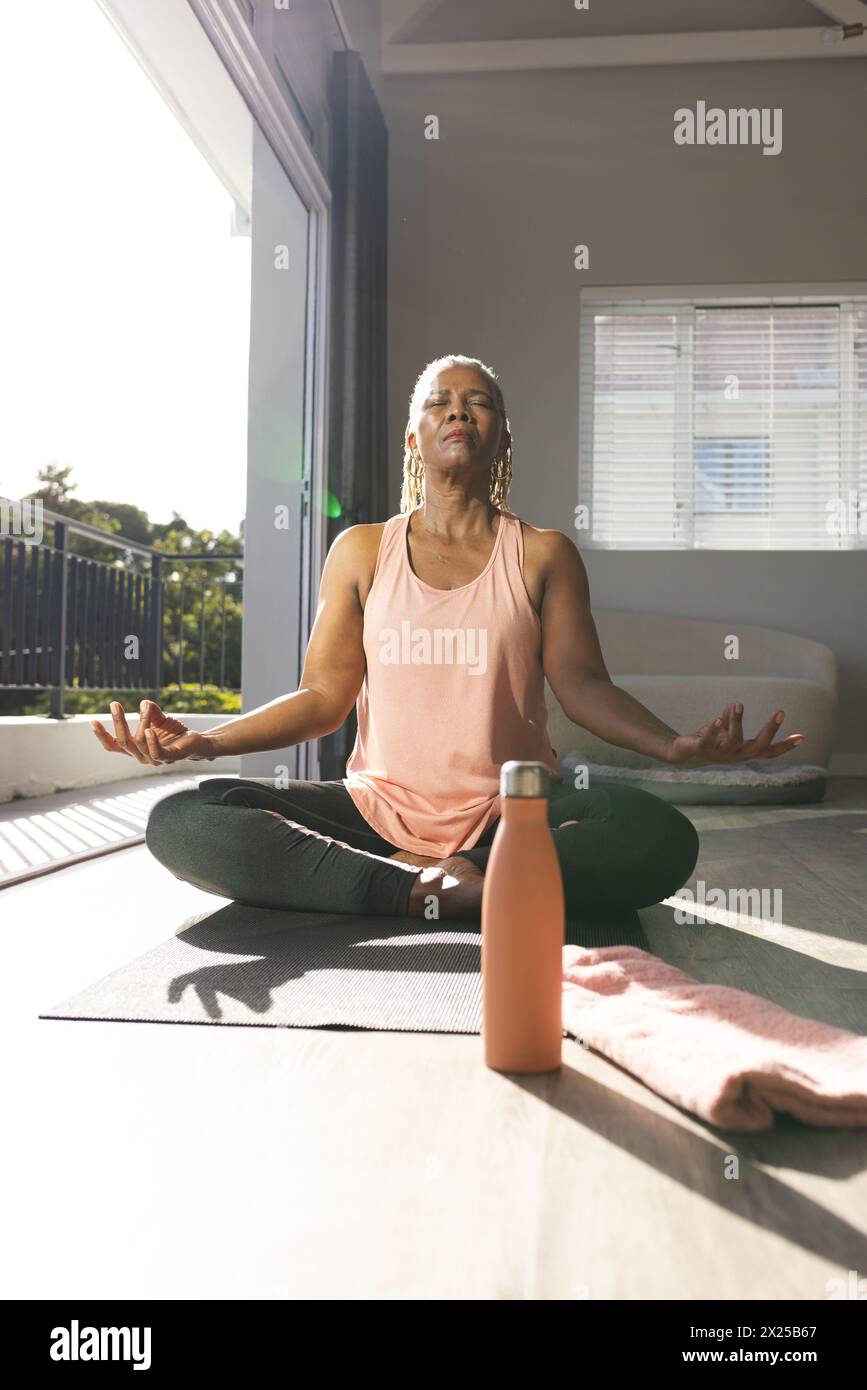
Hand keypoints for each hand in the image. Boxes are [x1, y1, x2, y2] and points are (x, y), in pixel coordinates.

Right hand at [90, 700, 216, 765]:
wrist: (197, 742)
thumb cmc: (174, 733)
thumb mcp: (159, 720)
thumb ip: (150, 713)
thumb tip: (144, 702)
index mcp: (135, 749)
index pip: (113, 746)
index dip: (102, 735)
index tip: (93, 721)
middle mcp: (141, 757)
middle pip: (123, 742)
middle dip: (118, 722)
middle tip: (114, 704)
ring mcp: (154, 759)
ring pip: (139, 742)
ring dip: (141, 722)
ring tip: (145, 706)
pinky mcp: (169, 758)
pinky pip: (156, 752)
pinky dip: (151, 741)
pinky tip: (149, 730)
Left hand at [666, 703, 804, 768]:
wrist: (681, 755)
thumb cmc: (708, 743)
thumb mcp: (723, 731)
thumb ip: (730, 720)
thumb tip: (735, 705)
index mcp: (743, 751)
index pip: (768, 751)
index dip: (785, 746)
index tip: (802, 736)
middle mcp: (735, 756)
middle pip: (758, 746)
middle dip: (770, 729)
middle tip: (781, 711)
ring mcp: (720, 755)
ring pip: (733, 740)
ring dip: (737, 721)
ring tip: (738, 704)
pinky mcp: (702, 749)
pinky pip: (709, 740)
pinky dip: (714, 729)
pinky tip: (716, 719)